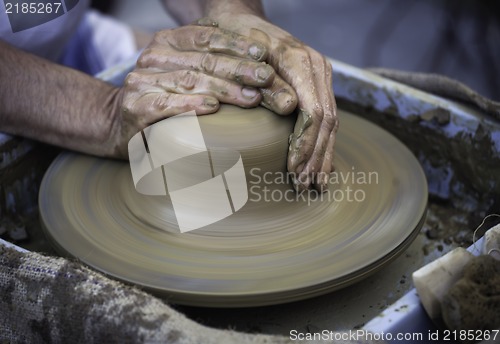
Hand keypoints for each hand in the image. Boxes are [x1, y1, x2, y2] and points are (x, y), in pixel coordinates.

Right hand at [113, 21, 276, 156]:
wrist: (121, 122)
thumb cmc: (164, 97)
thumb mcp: (183, 70)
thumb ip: (207, 59)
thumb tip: (254, 55)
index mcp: (167, 41)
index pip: (205, 36)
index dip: (235, 43)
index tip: (262, 53)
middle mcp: (153, 57)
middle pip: (203, 60)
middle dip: (238, 68)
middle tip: (265, 78)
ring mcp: (143, 81)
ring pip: (190, 81)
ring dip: (224, 89)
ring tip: (251, 97)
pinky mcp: (136, 107)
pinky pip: (167, 104)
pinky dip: (191, 105)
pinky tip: (212, 108)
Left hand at [210, 13, 338, 191]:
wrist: (241, 19)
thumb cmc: (236, 37)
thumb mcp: (243, 57)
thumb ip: (267, 83)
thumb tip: (290, 109)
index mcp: (302, 62)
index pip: (314, 113)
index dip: (306, 145)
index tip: (294, 170)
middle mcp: (317, 68)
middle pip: (327, 122)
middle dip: (316, 157)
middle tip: (307, 187)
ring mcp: (320, 76)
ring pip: (331, 122)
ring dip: (323, 155)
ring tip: (317, 184)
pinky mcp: (316, 83)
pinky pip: (326, 116)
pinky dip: (323, 143)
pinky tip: (320, 163)